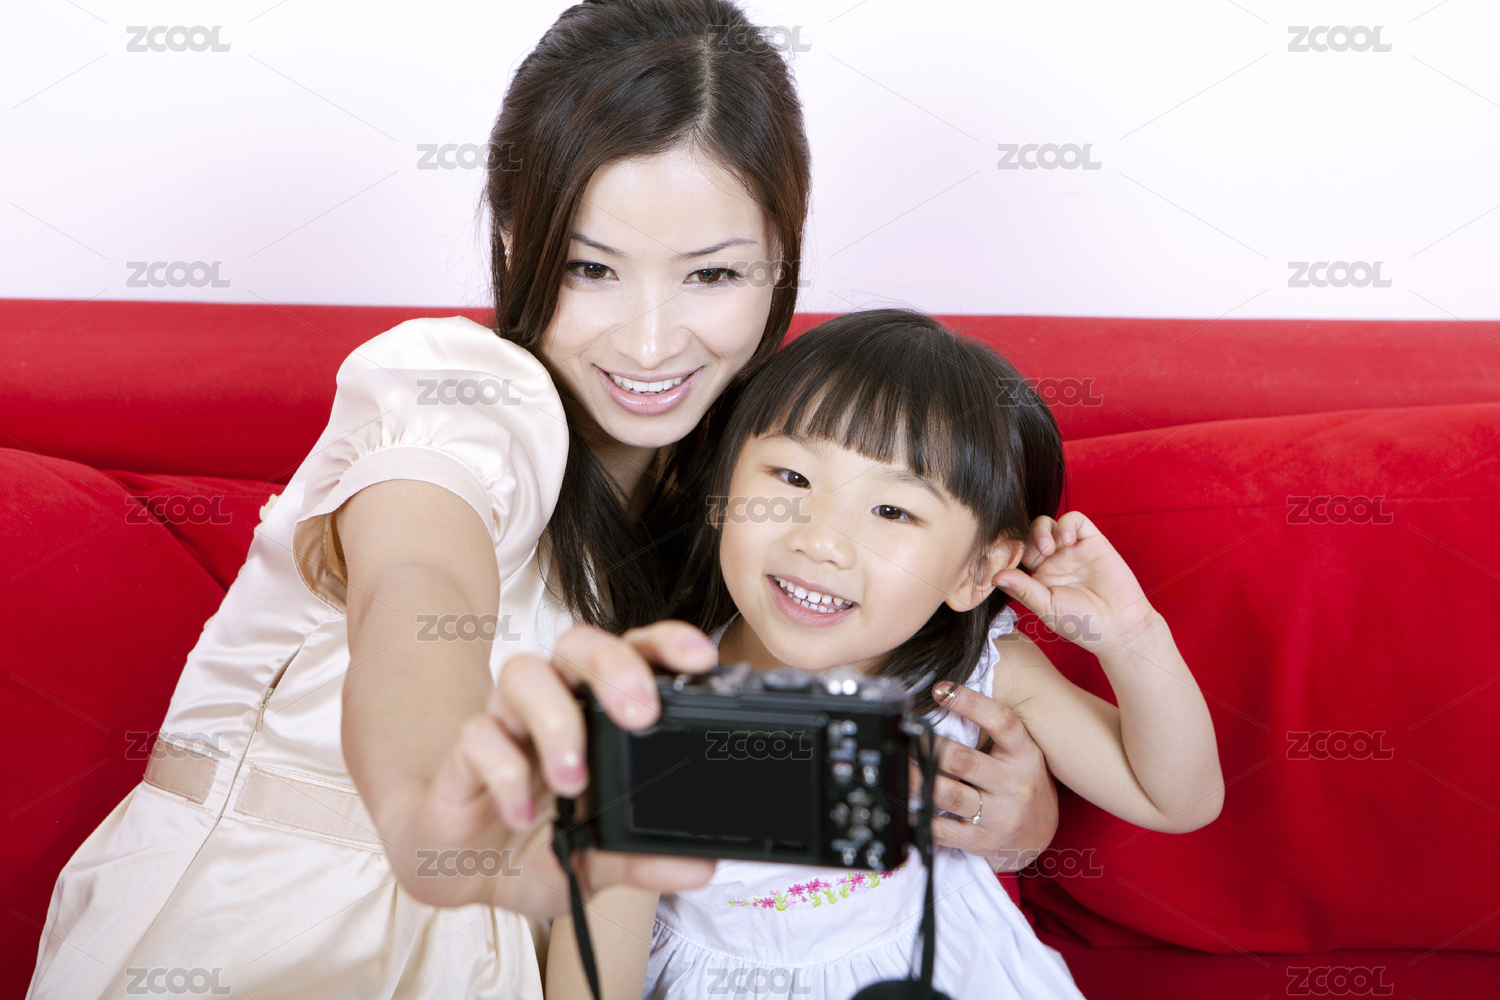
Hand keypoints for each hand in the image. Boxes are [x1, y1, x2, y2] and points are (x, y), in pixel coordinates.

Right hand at [392, 620, 718, 915]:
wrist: (468, 874)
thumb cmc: (538, 845)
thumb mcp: (600, 860)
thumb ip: (645, 859)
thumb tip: (700, 867)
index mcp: (597, 712)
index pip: (634, 654)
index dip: (666, 643)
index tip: (701, 659)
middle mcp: (552, 702)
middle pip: (579, 644)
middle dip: (612, 666)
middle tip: (639, 714)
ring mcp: (506, 721)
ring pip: (524, 674)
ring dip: (555, 721)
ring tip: (574, 780)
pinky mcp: (463, 752)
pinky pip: (478, 736)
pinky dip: (505, 774)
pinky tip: (522, 813)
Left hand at [908, 681, 1057, 868]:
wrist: (1040, 837)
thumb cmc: (1023, 785)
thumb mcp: (1020, 755)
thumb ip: (992, 734)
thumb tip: (946, 700)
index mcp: (1026, 755)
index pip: (1002, 723)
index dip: (972, 703)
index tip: (941, 689)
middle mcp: (1015, 785)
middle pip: (963, 760)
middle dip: (928, 746)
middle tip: (904, 734)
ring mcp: (1000, 817)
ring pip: (947, 793)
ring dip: (915, 779)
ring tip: (897, 766)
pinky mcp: (983, 842)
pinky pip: (942, 830)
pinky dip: (919, 817)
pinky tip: (903, 806)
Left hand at [993, 510, 1159, 656]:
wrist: (1120, 627)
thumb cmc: (1083, 624)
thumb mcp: (1048, 608)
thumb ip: (1023, 589)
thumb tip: (994, 576)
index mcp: (1037, 578)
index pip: (1015, 555)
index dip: (1007, 552)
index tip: (1003, 559)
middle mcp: (1051, 561)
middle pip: (1026, 535)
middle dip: (1022, 539)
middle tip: (1031, 555)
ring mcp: (1071, 550)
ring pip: (1046, 523)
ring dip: (1041, 530)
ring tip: (1048, 549)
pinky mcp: (1092, 541)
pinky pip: (1074, 520)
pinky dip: (1066, 524)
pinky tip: (1067, 541)